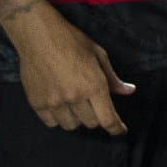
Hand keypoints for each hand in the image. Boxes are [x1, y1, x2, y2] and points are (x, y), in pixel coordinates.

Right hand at [13, 9, 134, 132]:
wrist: (39, 36)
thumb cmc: (72, 42)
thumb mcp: (99, 56)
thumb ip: (113, 78)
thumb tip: (129, 91)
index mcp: (94, 86)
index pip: (108, 119)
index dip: (116, 128)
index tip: (120, 130)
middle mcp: (75, 97)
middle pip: (91, 123)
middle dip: (97, 117)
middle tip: (94, 105)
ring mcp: (54, 102)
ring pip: (71, 125)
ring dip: (77, 119)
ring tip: (76, 104)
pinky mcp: (37, 103)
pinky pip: (51, 122)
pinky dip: (58, 118)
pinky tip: (60, 106)